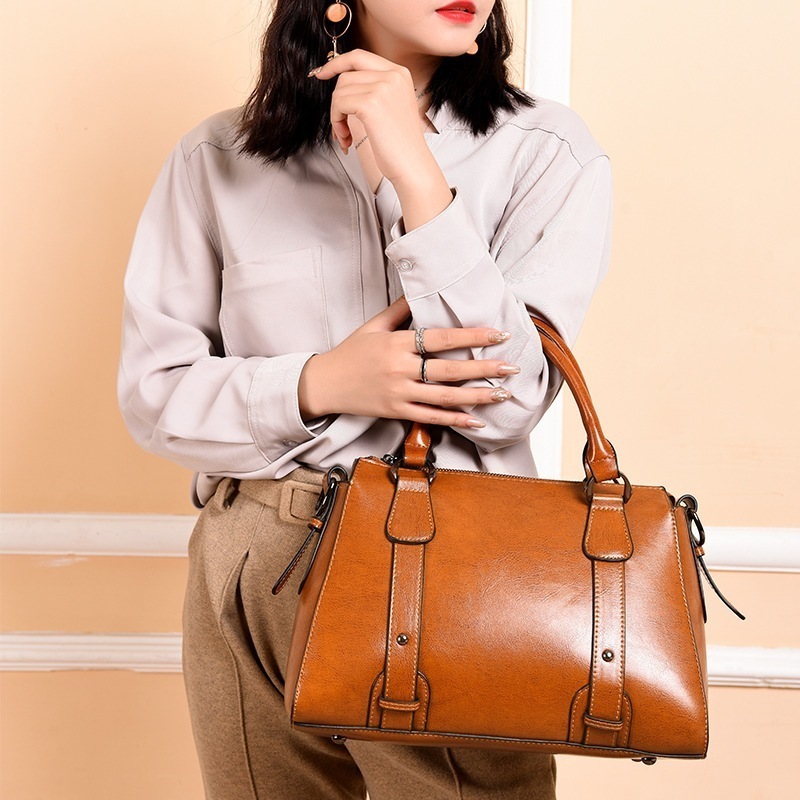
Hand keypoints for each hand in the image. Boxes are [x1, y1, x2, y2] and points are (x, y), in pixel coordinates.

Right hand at [298, 296, 519, 428]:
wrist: (324, 384)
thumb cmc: (351, 352)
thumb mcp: (373, 325)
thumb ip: (401, 310)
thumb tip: (425, 291)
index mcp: (397, 343)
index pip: (443, 338)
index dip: (474, 336)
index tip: (500, 334)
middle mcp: (400, 369)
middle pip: (450, 370)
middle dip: (485, 368)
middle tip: (512, 367)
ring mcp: (399, 393)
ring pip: (445, 397)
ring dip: (477, 396)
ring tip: (503, 394)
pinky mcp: (396, 412)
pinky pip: (431, 418)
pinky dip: (455, 420)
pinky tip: (478, 421)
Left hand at [308, 49, 440, 188]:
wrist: (412, 165)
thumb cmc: (400, 144)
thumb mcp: (391, 106)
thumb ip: (373, 88)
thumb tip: (341, 81)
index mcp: (399, 73)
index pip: (359, 56)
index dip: (337, 63)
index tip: (322, 73)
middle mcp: (393, 75)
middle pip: (346, 75)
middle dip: (337, 100)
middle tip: (341, 125)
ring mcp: (382, 87)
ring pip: (339, 90)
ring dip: (336, 115)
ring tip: (345, 135)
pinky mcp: (370, 103)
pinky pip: (339, 104)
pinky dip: (336, 122)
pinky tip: (346, 137)